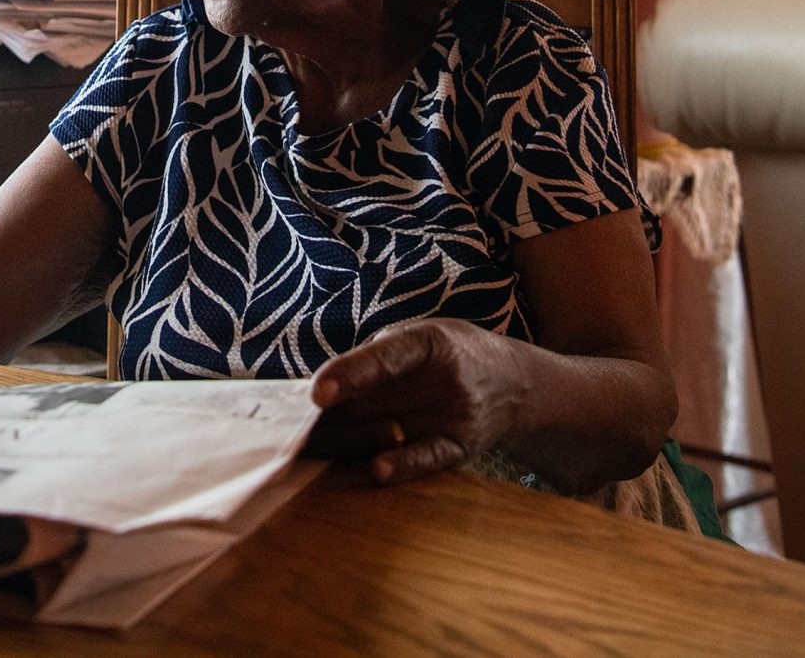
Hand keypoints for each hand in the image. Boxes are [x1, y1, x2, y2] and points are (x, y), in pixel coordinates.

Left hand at [307, 318, 527, 486]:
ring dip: (346, 442)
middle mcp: (444, 378)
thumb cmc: (453, 356)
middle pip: (377, 401)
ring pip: (391, 430)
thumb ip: (378, 356)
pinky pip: (428, 457)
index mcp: (430, 341)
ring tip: (306, 448)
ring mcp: (456, 414)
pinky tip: (378, 469)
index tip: (317, 393)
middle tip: (288, 428)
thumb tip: (328, 386)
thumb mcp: (421, 335)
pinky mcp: (462, 447)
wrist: (516, 385)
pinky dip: (403, 463)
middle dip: (331, 416)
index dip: (350, 374)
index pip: (387, 357)